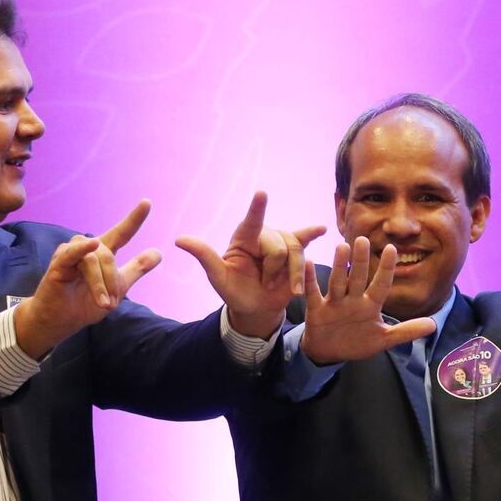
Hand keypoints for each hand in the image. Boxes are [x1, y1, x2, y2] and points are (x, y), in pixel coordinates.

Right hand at [12, 201, 162, 357]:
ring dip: (99, 284)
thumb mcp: (117, 287)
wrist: (61, 321)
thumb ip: (136, 269)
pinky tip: (91, 243)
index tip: (147, 202)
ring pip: (93, 260)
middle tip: (111, 304)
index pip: (121, 233)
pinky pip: (71, 253)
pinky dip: (82, 248)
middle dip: (112, 281)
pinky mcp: (57, 263)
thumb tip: (159, 252)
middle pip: (108, 256)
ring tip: (103, 303)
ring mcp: (70, 253)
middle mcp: (86, 248)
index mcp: (102, 253)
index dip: (134, 219)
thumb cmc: (85, 303)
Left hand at [174, 190, 326, 337]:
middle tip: (265, 283)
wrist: (256, 307)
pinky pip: (305, 241)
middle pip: (279, 247)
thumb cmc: (234, 291)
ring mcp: (282, 243)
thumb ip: (204, 256)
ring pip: (296, 252)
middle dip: (274, 270)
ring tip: (281, 286)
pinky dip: (312, 233)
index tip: (261, 194)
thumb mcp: (218, 277)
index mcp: (244, 238)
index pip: (251, 221)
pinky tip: (322, 229)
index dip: (257, 208)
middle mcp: (264, 236)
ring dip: (291, 274)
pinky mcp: (297, 253)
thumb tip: (179, 240)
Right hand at [300, 237, 437, 365]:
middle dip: (361, 261)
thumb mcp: (383, 340)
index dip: (387, 269)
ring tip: (341, 247)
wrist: (329, 352)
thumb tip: (433, 325)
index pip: (381, 284)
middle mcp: (353, 299)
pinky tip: (309, 262)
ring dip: (340, 266)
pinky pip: (313, 293)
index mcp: (370, 304)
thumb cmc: (357, 342)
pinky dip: (310, 280)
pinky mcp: (317, 309)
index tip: (393, 248)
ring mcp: (335, 302)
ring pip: (338, 281)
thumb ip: (406, 331)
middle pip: (358, 277)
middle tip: (363, 239)